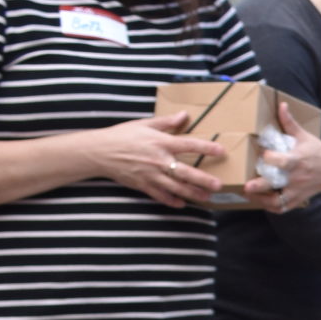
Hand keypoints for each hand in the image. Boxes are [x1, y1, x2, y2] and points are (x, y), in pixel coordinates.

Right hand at [85, 110, 223, 207]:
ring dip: (192, 194)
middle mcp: (158, 160)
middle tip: (218, 185)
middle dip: (203, 180)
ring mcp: (150, 174)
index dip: (206, 147)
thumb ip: (166, 122)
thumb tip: (184, 115)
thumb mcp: (145, 124)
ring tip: (206, 198)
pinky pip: (160, 195)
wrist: (99, 151)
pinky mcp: (142, 185)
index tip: (221, 150)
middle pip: (185, 172)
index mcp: (160, 142)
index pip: (188, 145)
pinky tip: (182, 204)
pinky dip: (171, 201)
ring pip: (176, 187)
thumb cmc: (122, 135)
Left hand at [245, 103, 320, 211]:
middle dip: (261, 186)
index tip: (264, 153)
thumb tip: (281, 104)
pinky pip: (282, 207)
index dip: (271, 158)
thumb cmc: (316, 151)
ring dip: (262, 199)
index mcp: (298, 160)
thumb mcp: (304, 136)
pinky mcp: (297, 198)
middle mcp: (297, 177)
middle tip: (248, 186)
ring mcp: (297, 190)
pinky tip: (260, 200)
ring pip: (278, 200)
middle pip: (278, 184)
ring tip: (248, 194)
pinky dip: (270, 206)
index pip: (283, 162)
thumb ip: (289, 123)